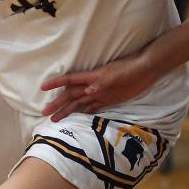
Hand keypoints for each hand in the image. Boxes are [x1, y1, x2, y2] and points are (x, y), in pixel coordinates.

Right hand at [40, 51, 156, 121]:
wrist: (145, 70)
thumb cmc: (130, 70)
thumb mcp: (115, 76)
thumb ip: (101, 84)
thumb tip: (87, 92)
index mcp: (92, 78)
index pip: (70, 80)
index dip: (56, 84)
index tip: (43, 88)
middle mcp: (92, 86)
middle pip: (71, 95)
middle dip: (58, 103)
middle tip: (46, 113)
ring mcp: (100, 93)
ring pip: (79, 102)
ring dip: (67, 110)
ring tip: (56, 118)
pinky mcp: (108, 99)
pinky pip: (92, 107)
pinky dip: (83, 112)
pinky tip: (76, 118)